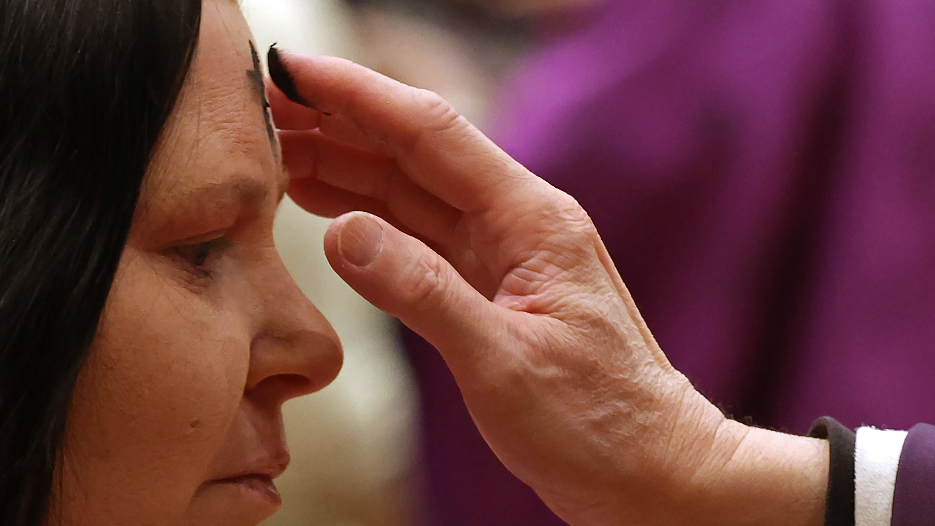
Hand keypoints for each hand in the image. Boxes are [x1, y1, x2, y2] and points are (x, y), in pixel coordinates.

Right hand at [267, 51, 828, 525]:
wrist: (649, 470)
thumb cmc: (598, 423)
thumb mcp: (504, 362)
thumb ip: (422, 292)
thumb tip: (342, 233)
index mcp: (531, 219)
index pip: (430, 133)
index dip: (356, 95)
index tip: (291, 68)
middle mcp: (516, 222)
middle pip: (414, 152)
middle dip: (338, 121)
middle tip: (264, 104)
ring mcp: (502, 253)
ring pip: (411, 191)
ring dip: (345, 164)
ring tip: (278, 146)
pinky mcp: (489, 286)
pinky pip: (418, 235)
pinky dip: (368, 215)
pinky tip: (326, 204)